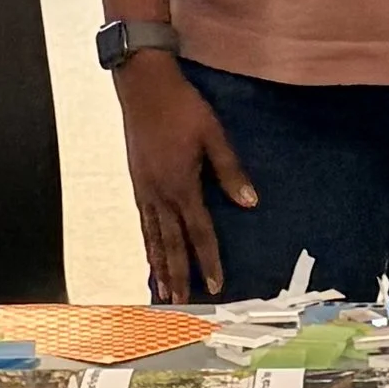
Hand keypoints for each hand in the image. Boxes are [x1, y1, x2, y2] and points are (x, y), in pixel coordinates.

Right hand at [118, 50, 256, 305]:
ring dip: (159, 266)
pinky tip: (149, 253)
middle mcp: (160, 194)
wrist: (142, 84)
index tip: (215, 285)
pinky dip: (147, 243)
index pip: (199, 233)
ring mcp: (144, 189)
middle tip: (181, 303)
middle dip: (178, 275)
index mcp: (181, 185)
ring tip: (161, 291)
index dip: (209, 261)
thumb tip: (251, 203)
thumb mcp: (214, 135)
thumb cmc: (182, 106)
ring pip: (152, 237)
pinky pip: (143, 221)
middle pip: (170, 244)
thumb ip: (230, 171)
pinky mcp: (137, 181)